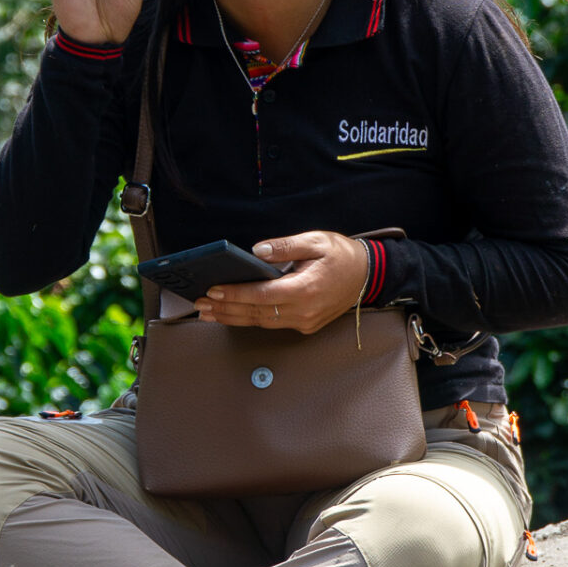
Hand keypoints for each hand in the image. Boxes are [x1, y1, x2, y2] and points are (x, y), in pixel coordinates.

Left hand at [196, 231, 369, 334]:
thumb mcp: (316, 241)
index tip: (212, 291)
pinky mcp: (306, 325)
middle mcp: (304, 311)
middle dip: (225, 309)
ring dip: (233, 317)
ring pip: (262, 322)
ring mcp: (305, 321)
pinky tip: (233, 314)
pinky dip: (250, 319)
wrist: (368, 275)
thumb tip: (256, 251)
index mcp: (305, 289)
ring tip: (208, 313)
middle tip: (199, 305)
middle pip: (256, 313)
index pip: (261, 295)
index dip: (235, 294)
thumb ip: (285, 246)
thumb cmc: (342, 255)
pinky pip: (273, 324)